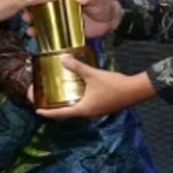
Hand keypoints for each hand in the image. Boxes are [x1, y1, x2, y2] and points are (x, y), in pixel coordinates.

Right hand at [24, 0, 120, 39]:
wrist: (110, 21)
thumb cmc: (102, 6)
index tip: (30, 1)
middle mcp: (62, 11)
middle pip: (44, 12)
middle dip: (33, 14)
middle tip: (26, 17)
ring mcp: (64, 22)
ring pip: (47, 24)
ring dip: (37, 27)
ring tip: (30, 30)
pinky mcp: (67, 33)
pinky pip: (55, 36)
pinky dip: (46, 38)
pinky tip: (39, 39)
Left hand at [35, 54, 153, 119]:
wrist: (135, 90)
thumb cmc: (113, 85)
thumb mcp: (92, 75)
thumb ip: (77, 67)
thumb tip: (63, 59)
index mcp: (83, 109)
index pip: (61, 114)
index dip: (48, 112)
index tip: (38, 111)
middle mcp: (88, 114)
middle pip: (69, 113)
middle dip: (58, 108)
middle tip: (47, 101)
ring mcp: (96, 112)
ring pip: (78, 110)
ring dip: (69, 104)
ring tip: (60, 96)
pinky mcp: (103, 107)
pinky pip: (86, 106)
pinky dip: (79, 101)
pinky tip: (78, 91)